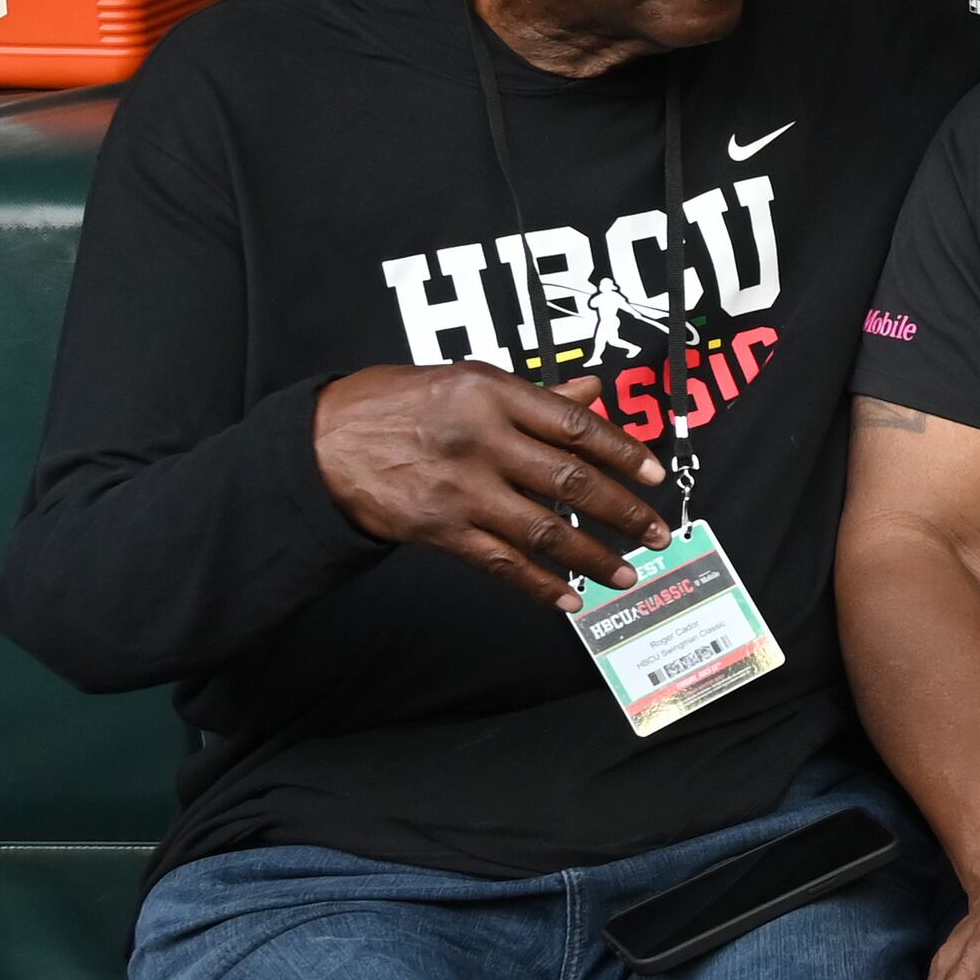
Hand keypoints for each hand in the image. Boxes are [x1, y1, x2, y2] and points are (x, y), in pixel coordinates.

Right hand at [313, 366, 668, 608]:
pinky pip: (502, 564)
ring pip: (544, 529)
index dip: (623, 452)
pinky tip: (570, 598)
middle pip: (570, 480)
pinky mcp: (440, 530)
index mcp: (492, 394)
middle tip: (656, 531)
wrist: (322, 443)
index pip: (575, 425)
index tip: (656, 474)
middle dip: (623, 511)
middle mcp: (481, 440)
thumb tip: (594, 394)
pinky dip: (541, 585)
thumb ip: (535, 396)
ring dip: (593, 556)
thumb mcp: (467, 381)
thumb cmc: (398, 404)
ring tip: (625, 573)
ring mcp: (461, 489)